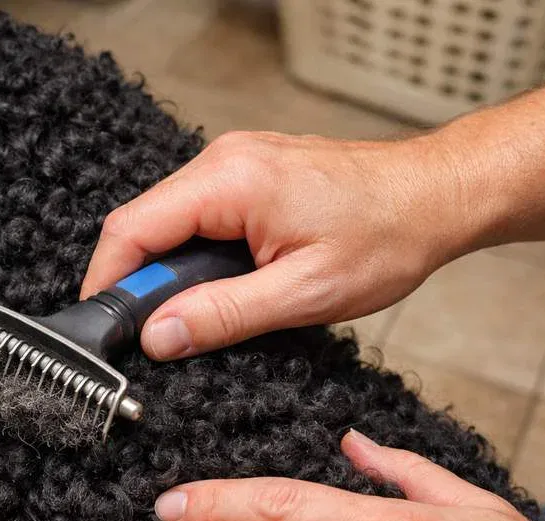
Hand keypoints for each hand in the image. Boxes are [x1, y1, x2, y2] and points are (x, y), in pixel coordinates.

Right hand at [80, 131, 479, 360]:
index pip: (131, 230)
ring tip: (195, 314)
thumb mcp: (302, 294)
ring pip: (168, 220)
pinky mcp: (248, 172)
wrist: (437, 195)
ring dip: (169, 269)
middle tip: (158, 335)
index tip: (106, 329)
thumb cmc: (387, 237)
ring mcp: (235, 160)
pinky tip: (219, 284)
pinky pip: (196, 213)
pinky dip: (193, 253)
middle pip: (143, 223)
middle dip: (139, 281)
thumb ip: (222, 315)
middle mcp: (223, 159)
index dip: (108, 283)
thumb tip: (157, 337)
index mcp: (230, 181)